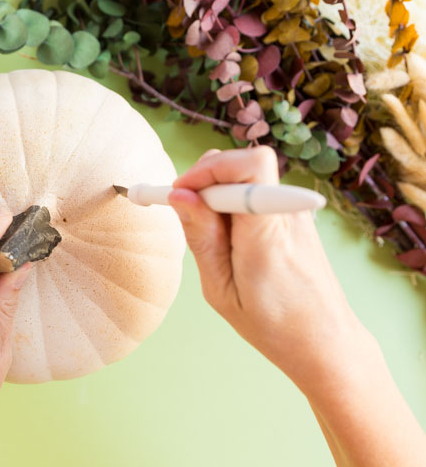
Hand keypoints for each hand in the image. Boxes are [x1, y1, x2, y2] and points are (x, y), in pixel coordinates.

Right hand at [169, 146, 366, 388]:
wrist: (325, 341)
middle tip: (189, 217)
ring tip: (213, 240)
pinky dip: (234, 206)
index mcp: (267, 234)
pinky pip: (258, 194)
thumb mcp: (221, 290)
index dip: (208, 169)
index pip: (249, 165)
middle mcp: (288, 214)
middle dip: (207, 179)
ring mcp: (296, 214)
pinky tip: (231, 241)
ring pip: (248, 177)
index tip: (181, 194)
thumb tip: (180, 195)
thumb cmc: (272, 325)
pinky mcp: (297, 218)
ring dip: (220, 195)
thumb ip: (201, 237)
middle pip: (243, 163)